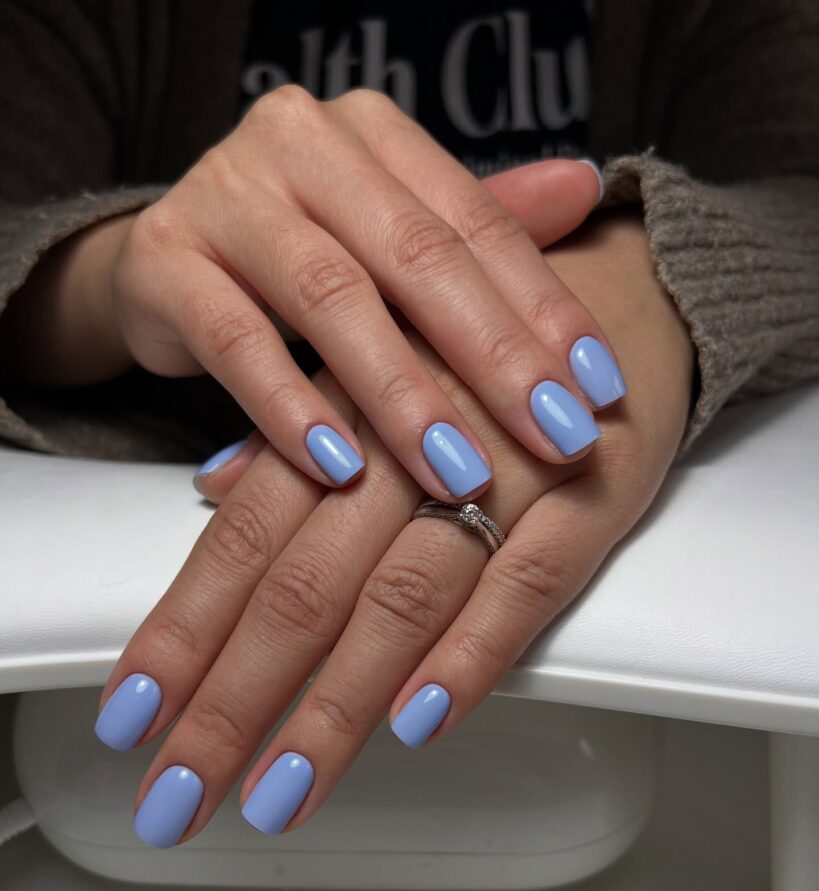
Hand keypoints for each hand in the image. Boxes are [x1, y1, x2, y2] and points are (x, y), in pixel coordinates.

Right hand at [6, 87, 618, 498]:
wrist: (164, 261)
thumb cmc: (298, 253)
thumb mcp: (390, 237)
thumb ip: (477, 222)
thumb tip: (584, 189)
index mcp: (372, 134)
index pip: (475, 223)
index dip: (544, 307)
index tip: (598, 389)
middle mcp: (300, 145)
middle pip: (415, 256)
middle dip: (494, 356)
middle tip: (557, 436)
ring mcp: (225, 196)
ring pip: (332, 299)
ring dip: (402, 396)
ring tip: (459, 472)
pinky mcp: (164, 262)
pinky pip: (236, 341)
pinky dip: (289, 408)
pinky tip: (338, 468)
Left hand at [94, 209, 692, 845]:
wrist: (623, 283)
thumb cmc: (485, 345)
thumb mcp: (378, 369)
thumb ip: (297, 436)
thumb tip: (211, 487)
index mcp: (347, 412)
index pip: (243, 539)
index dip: (184, 632)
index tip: (135, 716)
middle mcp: (410, 444)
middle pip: (305, 586)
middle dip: (236, 700)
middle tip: (182, 793)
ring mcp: (502, 470)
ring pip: (403, 599)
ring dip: (337, 705)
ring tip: (283, 791)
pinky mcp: (588, 496)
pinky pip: (527, 583)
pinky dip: (472, 652)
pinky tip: (418, 720)